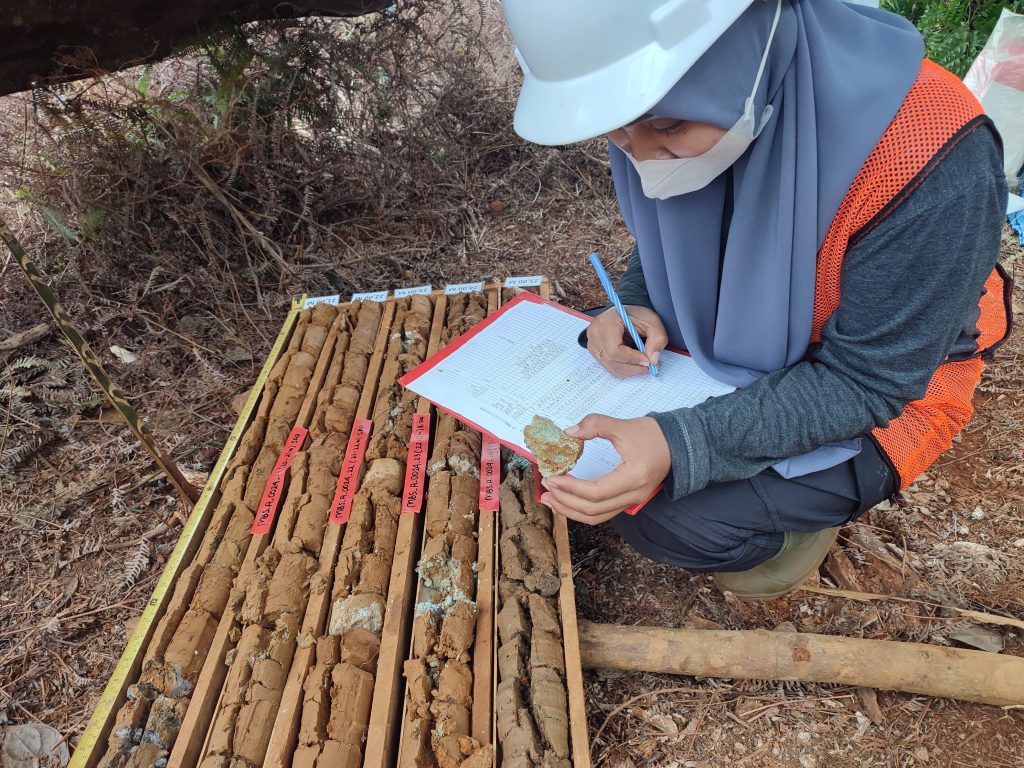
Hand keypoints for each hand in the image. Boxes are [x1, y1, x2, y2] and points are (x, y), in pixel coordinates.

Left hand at [540, 414, 669, 524]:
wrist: (678, 445)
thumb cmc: (654, 435)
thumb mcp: (624, 426)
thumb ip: (596, 424)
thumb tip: (569, 432)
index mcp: (633, 477)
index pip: (595, 492)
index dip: (570, 488)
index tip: (552, 478)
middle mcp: (633, 495)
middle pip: (593, 510)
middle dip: (565, 502)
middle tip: (545, 488)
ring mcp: (631, 502)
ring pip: (597, 517)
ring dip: (571, 510)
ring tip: (550, 499)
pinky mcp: (627, 501)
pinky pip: (602, 513)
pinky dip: (581, 510)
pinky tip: (567, 502)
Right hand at [587, 305, 667, 378]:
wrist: (626, 313)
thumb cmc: (638, 315)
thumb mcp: (653, 322)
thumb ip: (657, 339)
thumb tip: (653, 360)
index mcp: (607, 322)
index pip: (614, 349)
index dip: (631, 358)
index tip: (647, 360)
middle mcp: (595, 334)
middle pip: (611, 360)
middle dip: (633, 367)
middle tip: (649, 366)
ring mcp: (592, 344)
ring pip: (611, 366)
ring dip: (630, 370)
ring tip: (643, 365)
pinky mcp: (595, 352)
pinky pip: (609, 367)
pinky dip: (624, 370)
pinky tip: (634, 363)